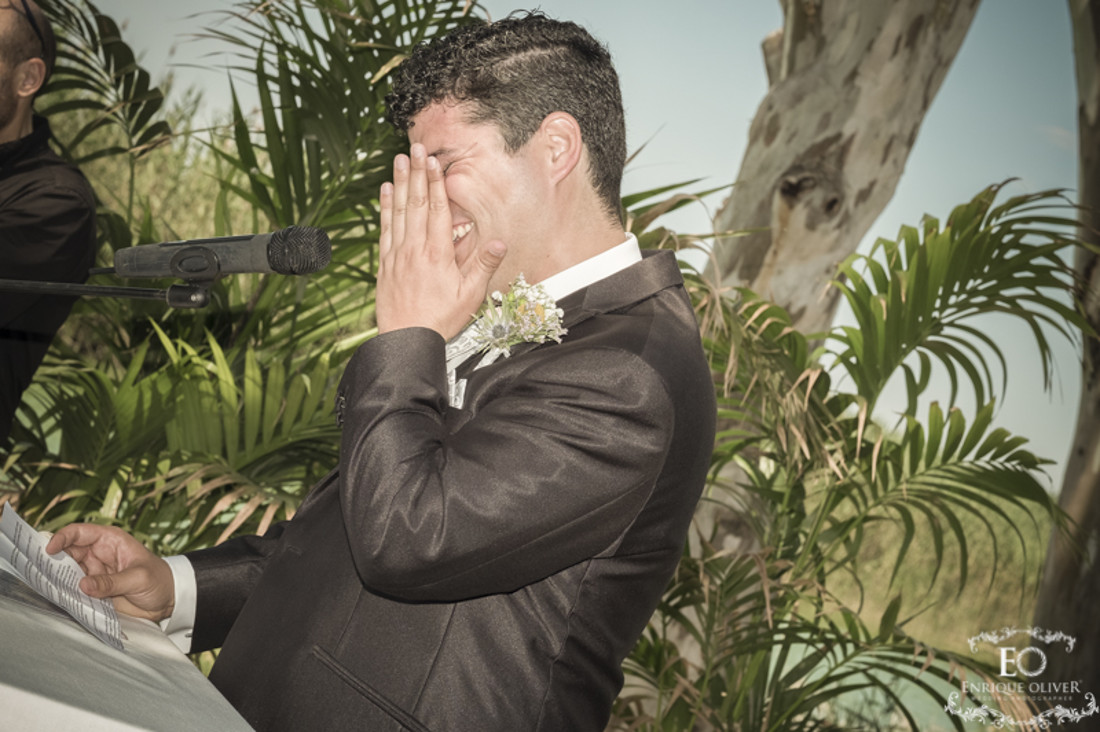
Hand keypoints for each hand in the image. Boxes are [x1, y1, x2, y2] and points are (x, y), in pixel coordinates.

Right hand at [46, 524, 174, 622]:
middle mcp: (99, 553)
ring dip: (58, 577)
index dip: (62, 537)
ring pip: (68, 570)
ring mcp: (95, 571)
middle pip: (68, 552)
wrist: (168, 599)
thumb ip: (111, 582)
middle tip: (41, 570)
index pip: (80, 532)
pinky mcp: (94, 588)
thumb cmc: (159, 580)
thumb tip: (83, 585)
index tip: (50, 549)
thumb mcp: (138, 578)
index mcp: (110, 540)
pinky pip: (74, 587)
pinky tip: (58, 595)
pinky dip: (66, 591)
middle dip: (54, 560)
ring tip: (47, 585)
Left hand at [376, 143, 506, 339]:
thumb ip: (483, 266)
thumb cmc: (440, 320)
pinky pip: (385, 228)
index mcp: (437, 254)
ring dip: (399, 183)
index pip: (436, 210)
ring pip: (398, 211)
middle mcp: (414, 249)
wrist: (407, 340)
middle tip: (415, 148)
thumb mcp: (470, 296)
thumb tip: (500, 242)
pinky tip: (384, 192)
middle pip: (415, 203)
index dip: (435, 184)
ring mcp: (397, 255)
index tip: (434, 162)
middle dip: (416, 174)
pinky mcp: (385, 263)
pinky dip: (385, 208)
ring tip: (399, 160)